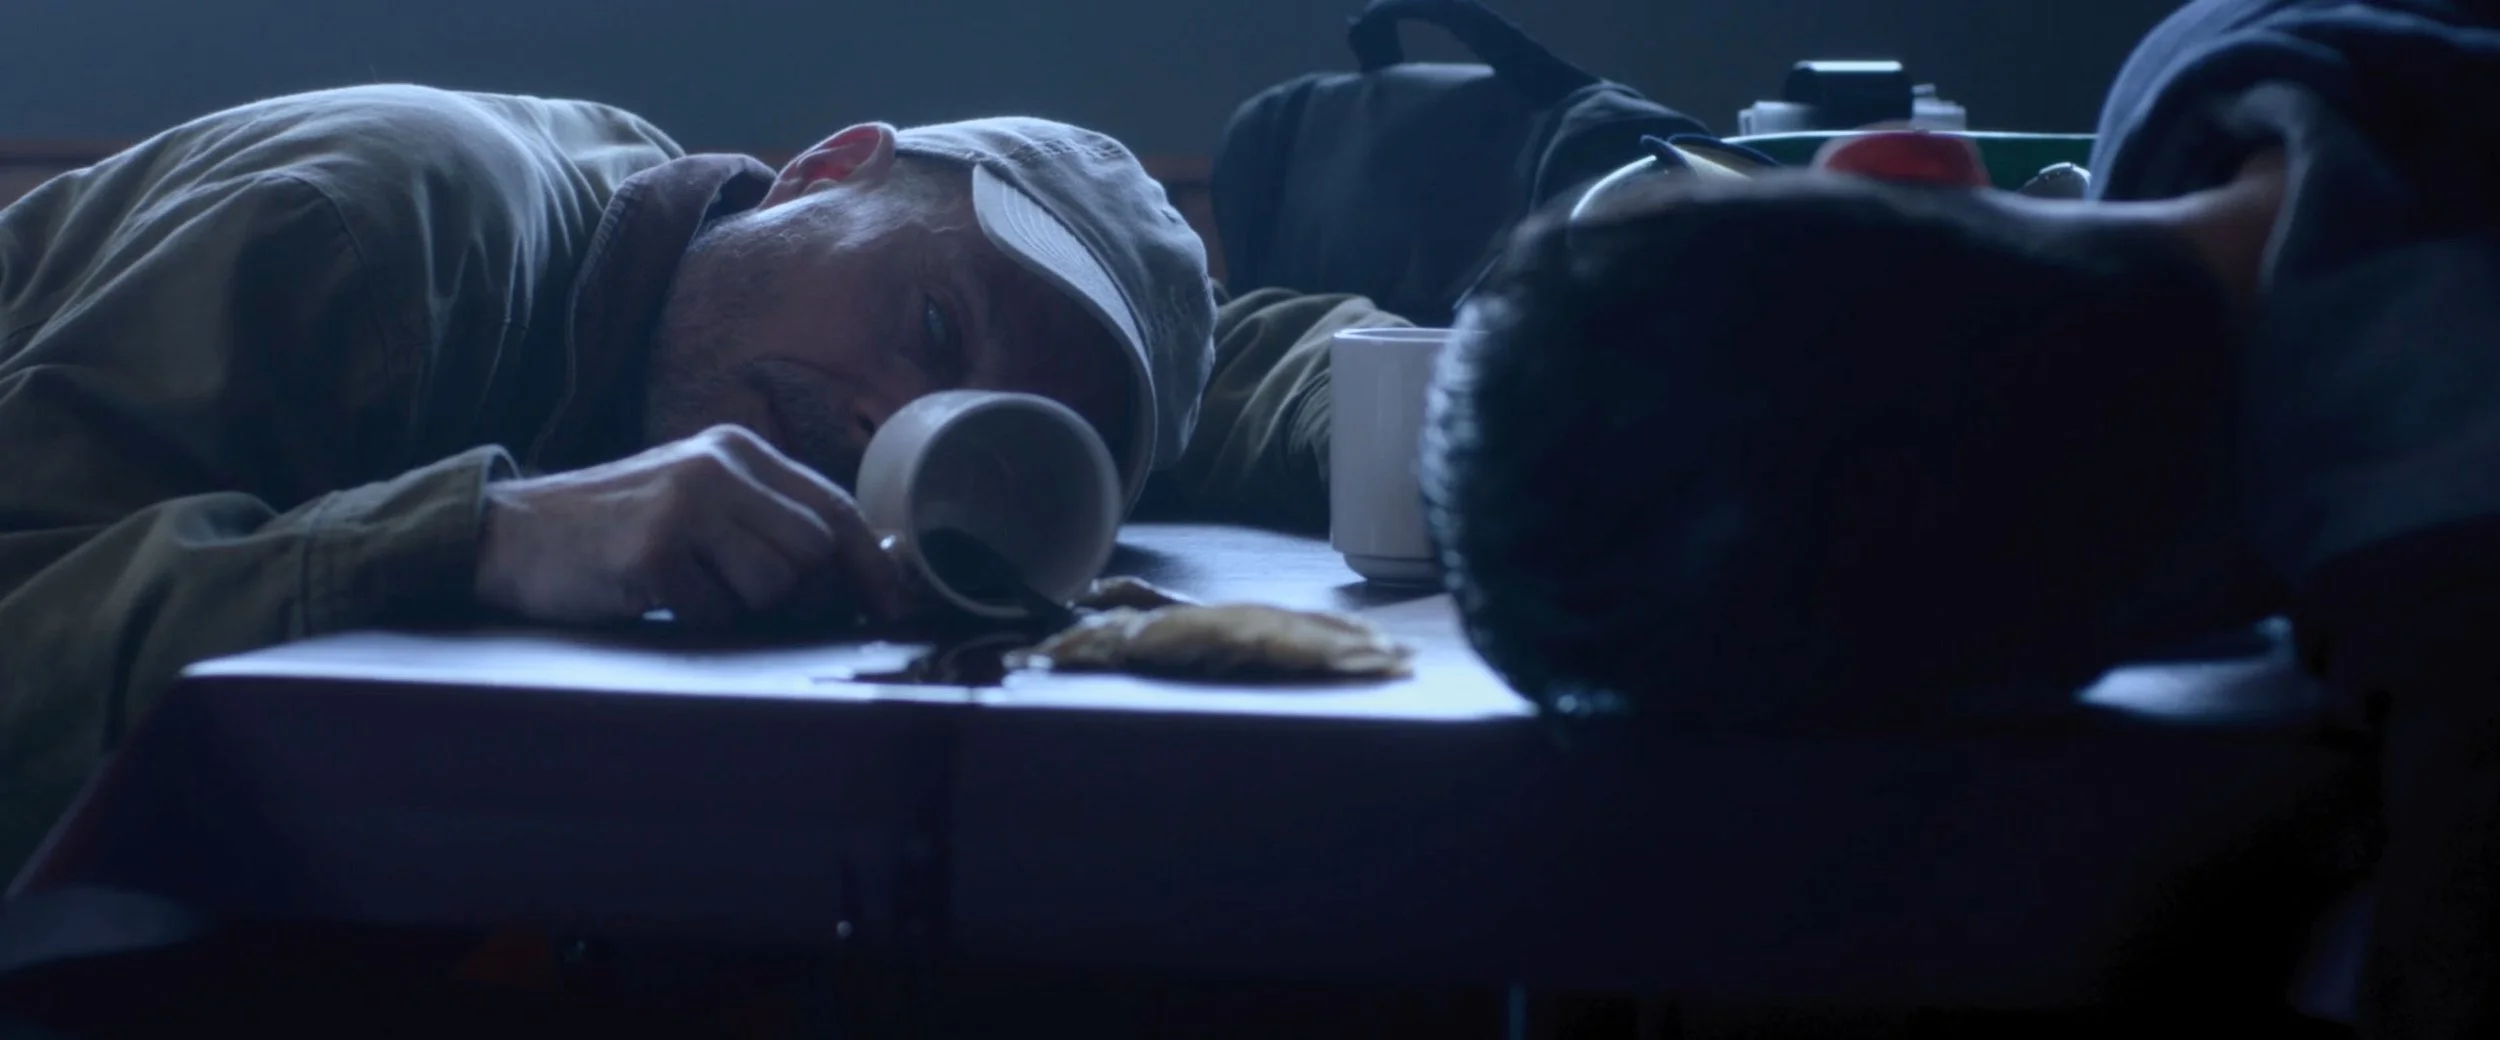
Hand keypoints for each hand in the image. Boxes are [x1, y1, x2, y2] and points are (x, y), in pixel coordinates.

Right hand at [474, 425, 905, 626]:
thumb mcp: (699, 504)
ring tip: (690, 587)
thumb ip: (769, 523)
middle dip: (798, 596)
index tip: (892, 609)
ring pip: (775, 586)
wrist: (511, 535)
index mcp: (739, 450)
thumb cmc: (615, 532)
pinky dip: (693, 619)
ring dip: (740, 609)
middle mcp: (719, 466)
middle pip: (815, 553)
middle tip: (744, 600)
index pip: (835, 508)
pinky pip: (716, 612)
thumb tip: (859, 578)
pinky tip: (655, 594)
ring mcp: (685, 504)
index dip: (871, 565)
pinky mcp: (653, 549)